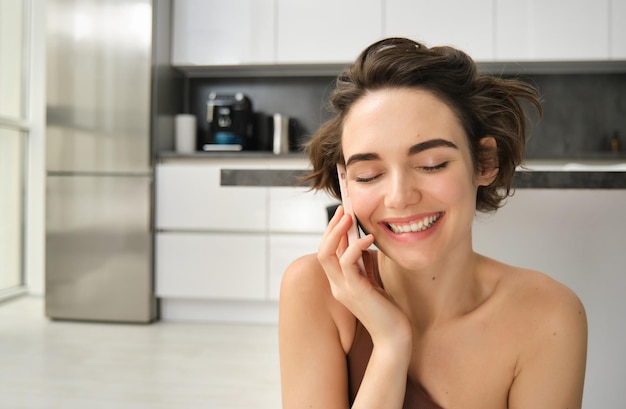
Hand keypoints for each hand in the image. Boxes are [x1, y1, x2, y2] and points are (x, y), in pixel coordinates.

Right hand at [317, 206, 411, 348]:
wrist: (394, 336)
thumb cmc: (386, 309)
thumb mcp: (372, 281)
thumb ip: (363, 264)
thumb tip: (361, 241)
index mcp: (339, 283)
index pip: (328, 253)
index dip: (333, 232)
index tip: (344, 214)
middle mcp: (336, 286)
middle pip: (322, 251)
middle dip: (332, 228)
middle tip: (344, 209)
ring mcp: (343, 289)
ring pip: (327, 254)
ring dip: (337, 232)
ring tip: (350, 217)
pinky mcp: (355, 291)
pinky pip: (347, 262)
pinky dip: (355, 246)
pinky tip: (368, 238)